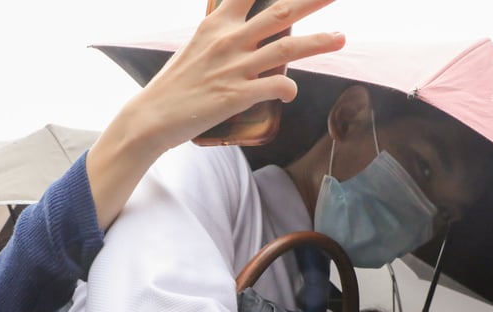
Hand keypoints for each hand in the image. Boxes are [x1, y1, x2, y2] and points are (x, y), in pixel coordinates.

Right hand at [87, 0, 344, 228]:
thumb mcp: (195, 47)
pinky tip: (290, 92)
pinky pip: (277, 86)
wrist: (151, 118)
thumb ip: (221, 35)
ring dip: (319, 42)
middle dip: (312, 0)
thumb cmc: (174, 86)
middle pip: (280, 12)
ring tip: (341, 38)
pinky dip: (290, 88)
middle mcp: (228, 40)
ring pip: (287, 48)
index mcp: (216, 25)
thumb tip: (239, 30)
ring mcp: (234, 68)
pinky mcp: (237, 96)